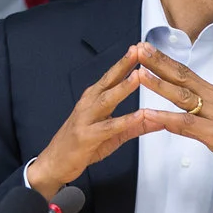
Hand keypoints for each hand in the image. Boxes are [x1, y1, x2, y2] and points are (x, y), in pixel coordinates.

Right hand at [27, 46, 159, 197]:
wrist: (55, 163)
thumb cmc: (81, 146)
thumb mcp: (112, 135)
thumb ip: (135, 126)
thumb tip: (158, 119)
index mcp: (93, 100)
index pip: (111, 77)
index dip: (125, 63)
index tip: (139, 49)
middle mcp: (88, 105)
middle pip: (108, 82)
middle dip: (123, 65)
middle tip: (138, 51)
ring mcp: (86, 119)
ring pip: (107, 100)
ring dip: (123, 87)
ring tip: (138, 76)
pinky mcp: (87, 136)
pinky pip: (108, 127)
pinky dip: (124, 121)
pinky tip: (138, 114)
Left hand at [133, 44, 212, 193]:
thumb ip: (197, 112)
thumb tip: (178, 109)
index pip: (185, 71)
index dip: (164, 59)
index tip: (146, 48)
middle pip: (181, 76)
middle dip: (158, 62)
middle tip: (138, 49)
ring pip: (182, 96)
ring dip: (159, 84)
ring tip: (140, 74)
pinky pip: (186, 124)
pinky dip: (166, 118)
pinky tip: (150, 114)